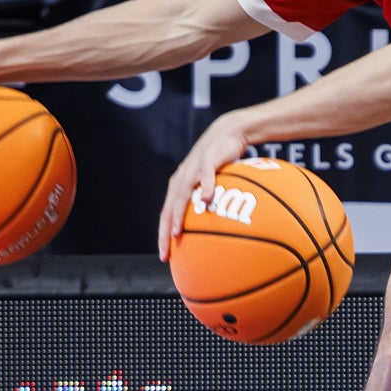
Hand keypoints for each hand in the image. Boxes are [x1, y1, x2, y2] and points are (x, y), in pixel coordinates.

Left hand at [158, 110, 251, 261]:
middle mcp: (181, 179)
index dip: (162, 236)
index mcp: (179, 186)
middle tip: (166, 251)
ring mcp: (193, 170)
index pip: (166, 215)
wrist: (228, 133)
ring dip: (178, 214)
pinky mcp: (208, 160)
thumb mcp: (211, 182)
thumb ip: (208, 200)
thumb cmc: (219, 160)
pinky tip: (207, 200)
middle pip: (168, 209)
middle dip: (164, 232)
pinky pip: (206, 176)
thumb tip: (214, 225)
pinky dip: (205, 188)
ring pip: (182, 195)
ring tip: (178, 231)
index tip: (165, 256)